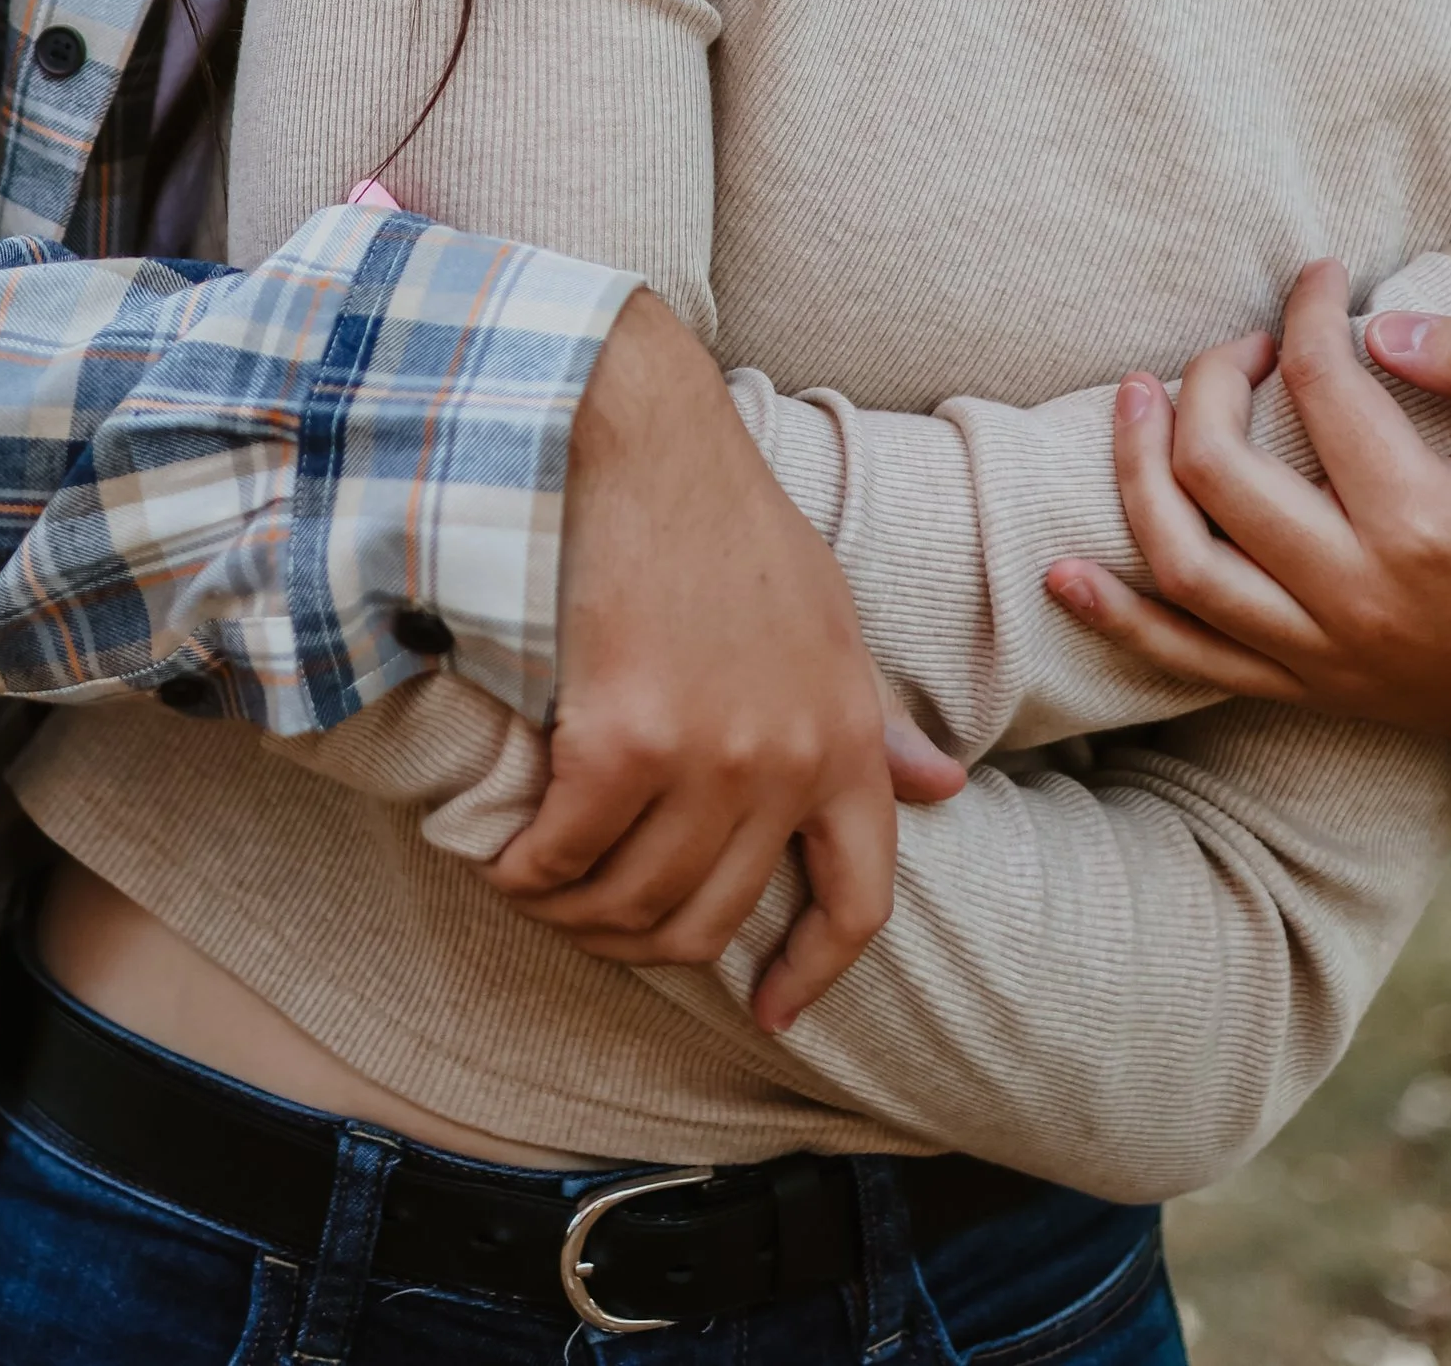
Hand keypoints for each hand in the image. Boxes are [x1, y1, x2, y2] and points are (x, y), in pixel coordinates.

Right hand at [485, 289, 964, 1028]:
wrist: (648, 438)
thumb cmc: (730, 519)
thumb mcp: (831, 617)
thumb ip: (874, 716)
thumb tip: (942, 787)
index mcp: (849, 736)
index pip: (857, 900)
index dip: (815, 972)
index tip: (774, 1012)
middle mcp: (788, 764)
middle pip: (711, 921)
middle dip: (645, 942)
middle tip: (596, 917)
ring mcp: (708, 757)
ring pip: (630, 901)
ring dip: (573, 914)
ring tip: (538, 887)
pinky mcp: (622, 738)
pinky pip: (564, 855)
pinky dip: (527, 873)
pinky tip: (507, 859)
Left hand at [1045, 262, 1450, 757]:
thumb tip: (1377, 328)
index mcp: (1424, 521)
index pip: (1318, 384)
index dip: (1305, 308)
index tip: (1317, 276)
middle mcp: (1356, 593)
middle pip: (1217, 466)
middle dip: (1209, 376)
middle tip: (1242, 340)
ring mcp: (1323, 651)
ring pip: (1180, 562)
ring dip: (1134, 472)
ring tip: (1134, 399)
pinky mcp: (1309, 687)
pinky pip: (1188, 660)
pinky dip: (1117, 618)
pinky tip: (1062, 571)